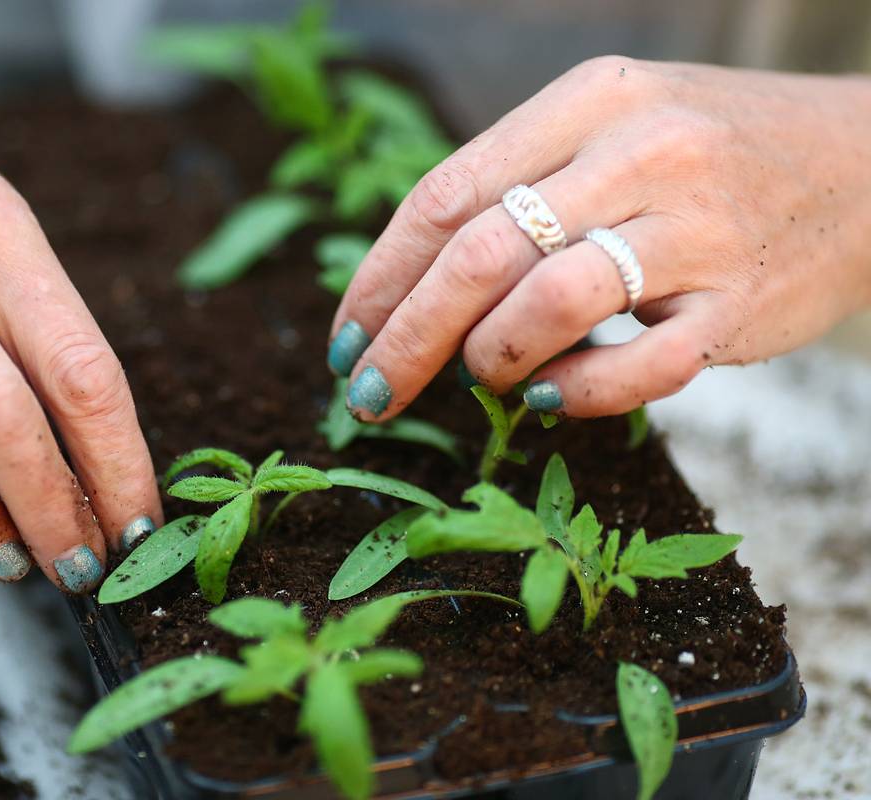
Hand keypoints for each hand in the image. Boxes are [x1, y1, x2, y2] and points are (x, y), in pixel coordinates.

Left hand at [327, 57, 870, 418]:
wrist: (866, 162)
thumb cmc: (708, 155)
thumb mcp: (612, 129)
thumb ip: (519, 187)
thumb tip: (412, 289)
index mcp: (590, 101)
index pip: (447, 195)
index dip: (381, 277)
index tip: (346, 335)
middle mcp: (641, 153)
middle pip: (480, 255)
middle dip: (406, 336)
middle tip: (367, 391)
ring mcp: (699, 229)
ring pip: (551, 304)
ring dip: (490, 359)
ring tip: (485, 377)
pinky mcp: (742, 303)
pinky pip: (642, 368)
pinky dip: (580, 394)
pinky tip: (553, 398)